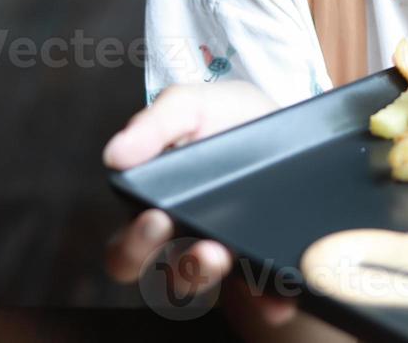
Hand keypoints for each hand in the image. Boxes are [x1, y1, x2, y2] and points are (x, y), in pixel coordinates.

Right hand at [103, 82, 294, 334]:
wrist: (293, 127)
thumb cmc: (229, 119)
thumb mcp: (193, 106)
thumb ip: (155, 124)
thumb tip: (114, 154)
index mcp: (155, 214)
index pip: (128, 252)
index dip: (136, 246)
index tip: (156, 218)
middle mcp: (186, 247)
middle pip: (167, 282)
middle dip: (182, 271)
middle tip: (206, 249)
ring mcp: (228, 261)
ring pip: (218, 292)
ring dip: (227, 281)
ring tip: (236, 257)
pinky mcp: (265, 269)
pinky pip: (264, 299)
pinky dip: (270, 302)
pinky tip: (281, 295)